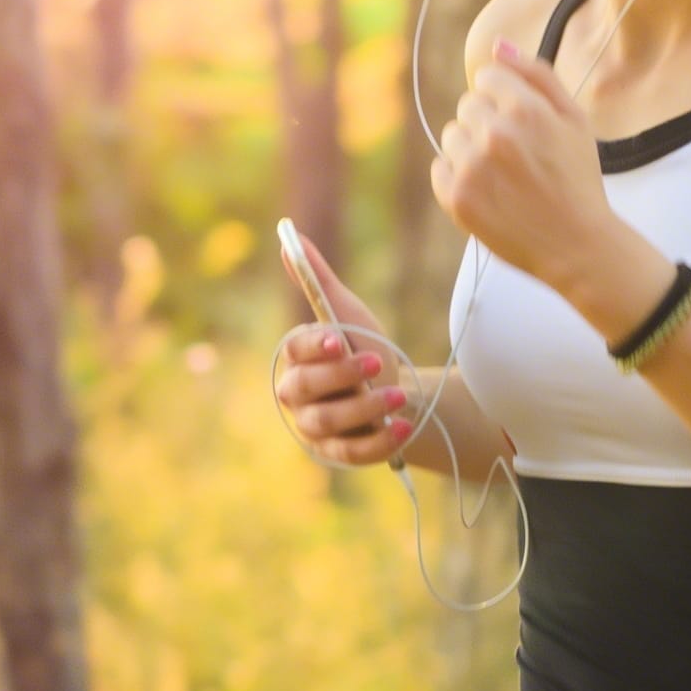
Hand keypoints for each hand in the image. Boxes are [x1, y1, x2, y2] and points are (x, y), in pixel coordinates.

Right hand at [273, 232, 413, 466]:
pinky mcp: (339, 454)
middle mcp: (298, 396)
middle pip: (305, 388)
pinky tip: (402, 426)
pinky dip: (378, 441)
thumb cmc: (365, 349)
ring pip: (329, 421)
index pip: (295, 351)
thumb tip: (288, 236)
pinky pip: (352, 453)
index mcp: (298, 359)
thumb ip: (318, 282)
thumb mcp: (349, 314)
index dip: (315, 346)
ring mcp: (316, 428)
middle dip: (342, 375)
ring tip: (398, 396)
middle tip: (377, 362)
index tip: (339, 339)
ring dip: (364, 408)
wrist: (398, 394)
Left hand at [431, 39, 616, 288]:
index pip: (486, 78)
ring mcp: (471, 167)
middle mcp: (494, 134)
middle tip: (517, 155)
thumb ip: (537, 76)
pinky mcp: (456, 198)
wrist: (577, 244)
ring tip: (504, 175)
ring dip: (471, 149)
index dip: (505, 98)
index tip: (521, 123)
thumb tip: (498, 45)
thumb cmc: (578, 180)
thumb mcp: (574, 120)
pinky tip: (490, 192)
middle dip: (488, 123)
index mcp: (525, 109)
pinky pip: (439, 168)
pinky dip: (458, 177)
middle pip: (468, 105)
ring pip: (452, 135)